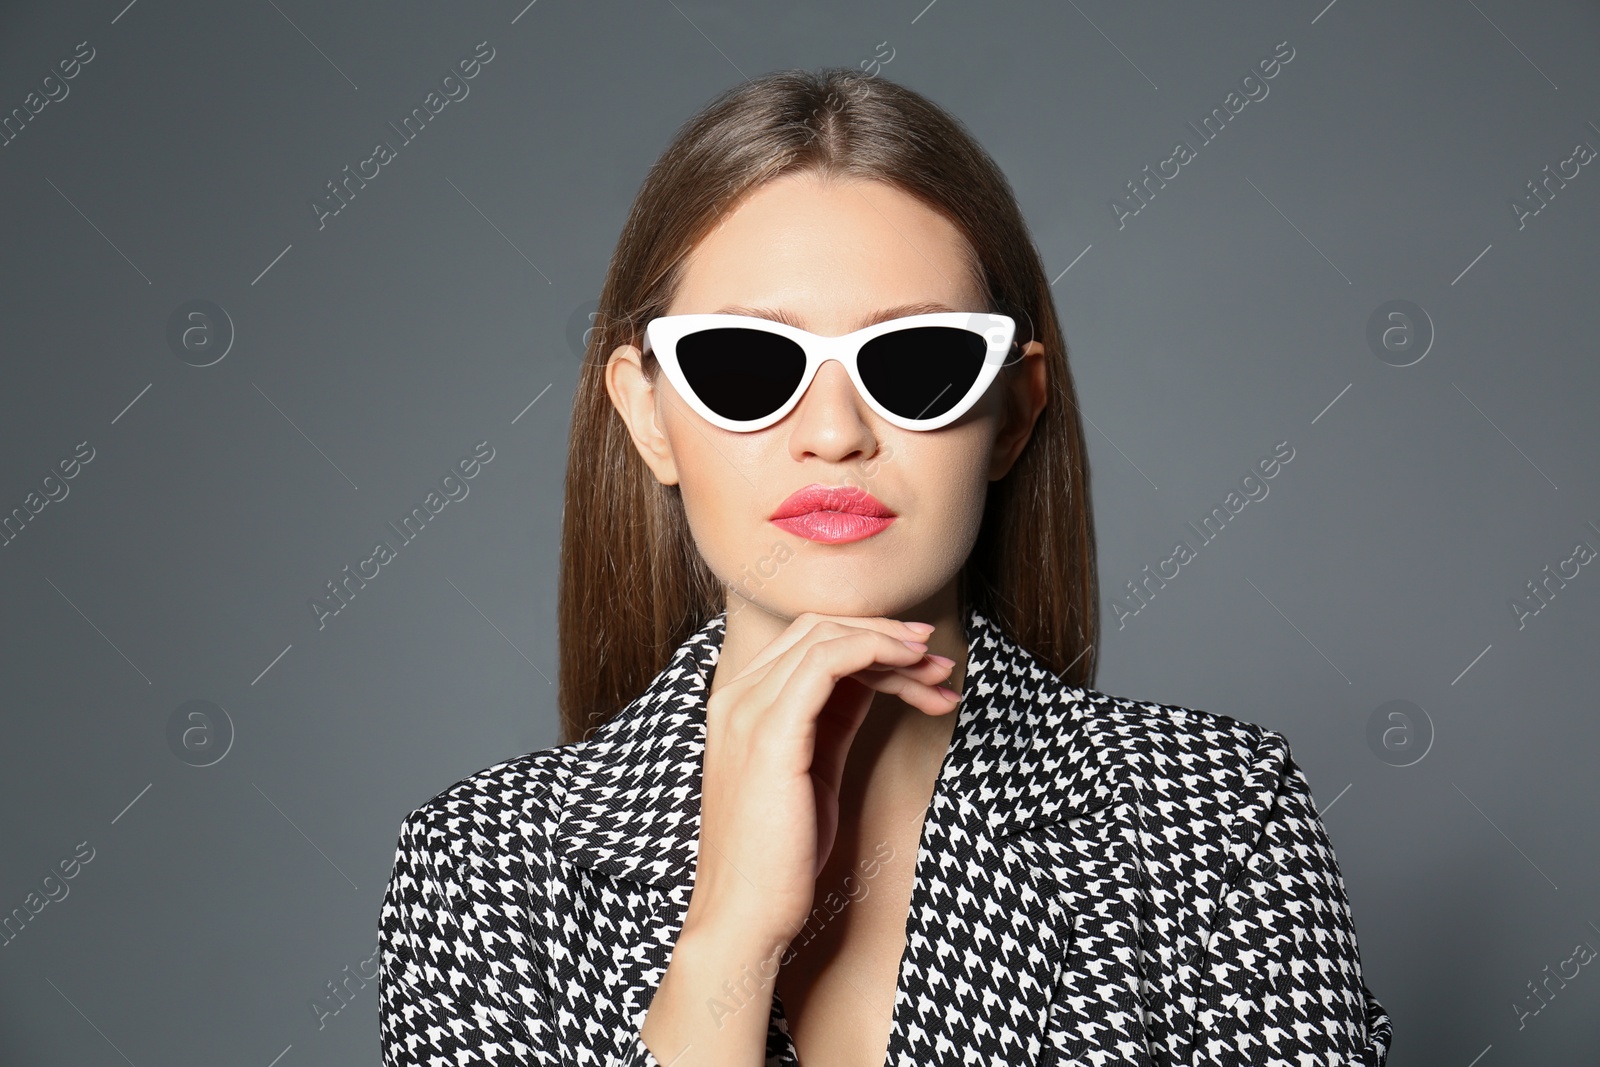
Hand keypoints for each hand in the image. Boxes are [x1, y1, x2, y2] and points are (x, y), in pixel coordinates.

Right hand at [683, 612, 958, 947]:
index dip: (868, 639)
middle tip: (937, 661)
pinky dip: (876, 653)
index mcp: (739, 703)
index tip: (919, 658)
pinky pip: (829, 663)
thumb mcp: (812, 770)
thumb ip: (831, 719)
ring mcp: (749, 710)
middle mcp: (736, 696)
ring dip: (893, 647)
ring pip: (828, 638)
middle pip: (819, 629)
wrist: (745, 914)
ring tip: (939, 675)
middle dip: (887, 637)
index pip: (806, 642)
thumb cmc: (778, 855)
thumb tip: (873, 680)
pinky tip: (912, 672)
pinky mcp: (772, 732)